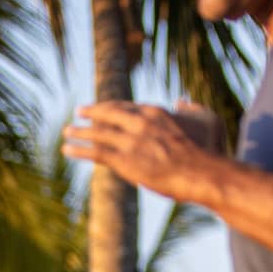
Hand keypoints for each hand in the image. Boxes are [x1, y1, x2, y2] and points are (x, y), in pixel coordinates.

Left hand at [61, 101, 219, 200]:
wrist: (199, 172)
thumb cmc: (206, 150)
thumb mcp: (204, 118)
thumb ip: (191, 106)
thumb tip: (182, 99)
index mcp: (154, 112)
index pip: (125, 106)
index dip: (111, 107)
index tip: (102, 107)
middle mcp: (138, 123)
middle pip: (108, 114)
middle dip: (91, 112)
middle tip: (79, 111)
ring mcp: (129, 141)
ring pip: (97, 133)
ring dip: (79, 131)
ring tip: (67, 131)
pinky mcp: (124, 161)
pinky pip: (96, 153)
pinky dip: (79, 150)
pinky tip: (67, 150)